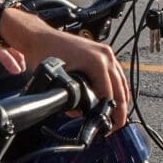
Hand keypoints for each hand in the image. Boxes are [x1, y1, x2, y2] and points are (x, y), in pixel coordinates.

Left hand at [13, 17, 130, 127]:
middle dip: (120, 109)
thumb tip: (79, 113)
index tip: (110, 125)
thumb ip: (72, 100)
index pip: (109, 93)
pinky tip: (115, 97)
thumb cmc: (47, 55)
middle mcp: (105, 56)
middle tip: (117, 124)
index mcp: (97, 62)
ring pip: (121, 81)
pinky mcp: (102, 52)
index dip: (111, 112)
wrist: (41, 38)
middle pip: (120, 88)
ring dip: (121, 98)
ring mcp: (105, 52)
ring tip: (117, 115)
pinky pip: (116, 73)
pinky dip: (117, 87)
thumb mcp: (60, 81)